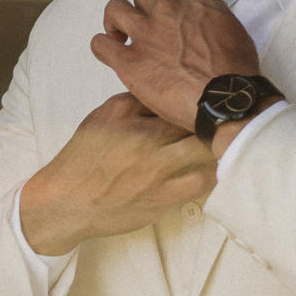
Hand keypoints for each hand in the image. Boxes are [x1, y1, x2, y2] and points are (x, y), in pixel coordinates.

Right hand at [18, 93, 216, 255]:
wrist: (66, 202)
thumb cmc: (84, 160)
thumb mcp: (101, 118)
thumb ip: (133, 103)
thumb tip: (167, 95)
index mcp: (125, 111)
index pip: (171, 93)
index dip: (194, 94)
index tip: (209, 94)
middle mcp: (142, 135)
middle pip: (192, 116)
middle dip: (213, 114)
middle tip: (229, 114)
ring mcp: (154, 166)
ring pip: (203, 146)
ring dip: (219, 142)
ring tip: (229, 139)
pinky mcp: (162, 195)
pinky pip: (201, 180)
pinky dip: (214, 171)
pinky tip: (219, 166)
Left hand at [90, 0, 258, 132]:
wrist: (226, 99)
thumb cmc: (237, 71)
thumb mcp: (235, 30)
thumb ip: (214, 20)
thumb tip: (205, 26)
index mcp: (195, 0)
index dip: (173, 6)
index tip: (175, 21)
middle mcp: (167, 9)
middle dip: (145, 9)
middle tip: (149, 28)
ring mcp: (145, 33)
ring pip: (115, 9)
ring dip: (117, 20)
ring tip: (121, 35)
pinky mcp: (129, 61)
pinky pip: (100, 44)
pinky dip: (104, 47)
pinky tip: (112, 54)